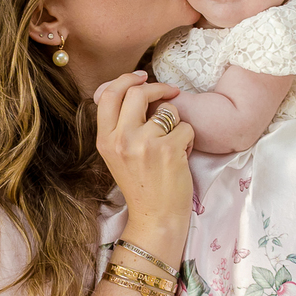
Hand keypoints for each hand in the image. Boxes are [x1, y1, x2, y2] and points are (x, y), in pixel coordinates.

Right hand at [95, 72, 194, 234]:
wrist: (155, 218)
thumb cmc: (142, 185)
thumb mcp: (118, 154)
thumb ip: (120, 125)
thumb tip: (131, 87)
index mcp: (105, 139)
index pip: (109, 95)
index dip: (127, 79)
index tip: (142, 76)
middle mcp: (121, 139)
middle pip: (138, 92)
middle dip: (158, 87)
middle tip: (171, 92)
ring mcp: (144, 144)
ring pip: (168, 109)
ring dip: (177, 121)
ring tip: (174, 142)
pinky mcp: (168, 150)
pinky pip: (186, 127)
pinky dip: (189, 139)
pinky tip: (182, 156)